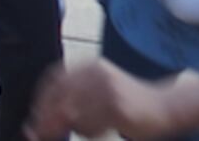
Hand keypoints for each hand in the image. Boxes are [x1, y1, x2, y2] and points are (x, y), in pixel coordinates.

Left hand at [26, 60, 164, 139]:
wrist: (163, 106)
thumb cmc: (125, 104)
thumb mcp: (96, 94)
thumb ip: (68, 104)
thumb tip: (35, 125)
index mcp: (90, 65)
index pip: (54, 79)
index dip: (41, 101)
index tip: (34, 121)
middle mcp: (97, 72)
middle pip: (60, 97)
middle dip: (48, 120)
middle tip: (44, 135)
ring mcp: (108, 88)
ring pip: (73, 116)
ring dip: (76, 129)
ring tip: (93, 128)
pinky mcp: (118, 106)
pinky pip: (90, 126)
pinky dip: (90, 133)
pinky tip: (100, 131)